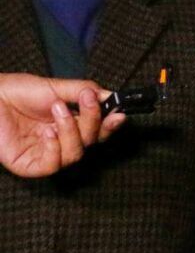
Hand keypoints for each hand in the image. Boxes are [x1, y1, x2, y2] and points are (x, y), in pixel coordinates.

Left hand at [0, 74, 125, 177]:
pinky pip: (52, 165)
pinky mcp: (30, 165)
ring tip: (57, 109)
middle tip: (86, 100)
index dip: (110, 125)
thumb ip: (85, 91)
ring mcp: (46, 154)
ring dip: (71, 131)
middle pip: (91, 142)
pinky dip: (54, 148)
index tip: (119, 114)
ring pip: (75, 154)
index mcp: (70, 124)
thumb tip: (110, 96)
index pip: (98, 130)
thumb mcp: (57, 87)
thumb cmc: (18, 92)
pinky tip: (47, 132)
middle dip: (92, 121)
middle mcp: (61, 140)